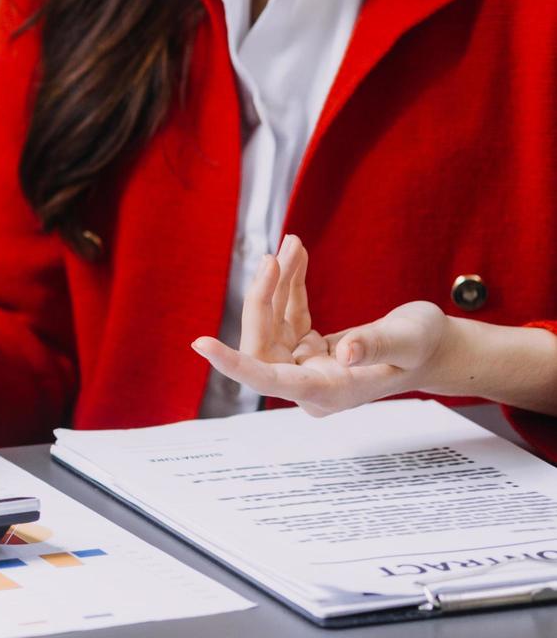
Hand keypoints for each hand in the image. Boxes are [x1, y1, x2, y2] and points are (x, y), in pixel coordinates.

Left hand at [190, 234, 453, 415]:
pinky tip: (294, 256)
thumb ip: (377, 344)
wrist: (437, 349)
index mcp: (328, 392)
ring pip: (274, 324)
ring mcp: (306, 367)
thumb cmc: (427, 348)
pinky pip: (288, 315)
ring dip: (278, 284)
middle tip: (276, 255)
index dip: (233, 364)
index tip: (200, 345)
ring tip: (291, 244)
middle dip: (265, 297)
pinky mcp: (308, 350)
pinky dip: (289, 286)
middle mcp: (309, 384)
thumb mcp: (409, 340)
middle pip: (264, 343)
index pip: (268, 381)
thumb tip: (343, 352)